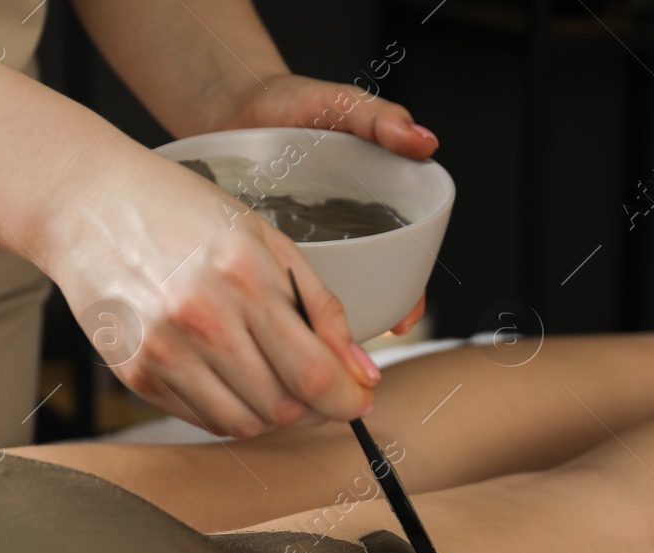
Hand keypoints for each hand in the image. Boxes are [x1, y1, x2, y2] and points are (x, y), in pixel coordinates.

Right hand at [39, 139, 382, 437]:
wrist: (88, 204)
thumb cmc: (180, 211)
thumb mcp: (264, 238)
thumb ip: (320, 306)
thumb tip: (362, 372)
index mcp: (244, 276)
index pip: (314, 373)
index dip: (347, 400)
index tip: (359, 400)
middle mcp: (202, 319)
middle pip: (284, 408)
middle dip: (311, 404)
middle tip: (311, 380)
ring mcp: (164, 351)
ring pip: (246, 424)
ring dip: (270, 411)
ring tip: (265, 371)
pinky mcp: (136, 374)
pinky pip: (204, 419)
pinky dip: (229, 407)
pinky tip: (225, 370)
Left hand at [219, 73, 432, 335]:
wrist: (229, 105)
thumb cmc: (288, 104)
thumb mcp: (336, 105)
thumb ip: (378, 118)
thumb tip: (424, 140)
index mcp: (368, 213)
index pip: (401, 265)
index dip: (406, 296)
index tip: (401, 319)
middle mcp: (339, 237)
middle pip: (364, 294)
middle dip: (362, 325)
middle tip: (352, 347)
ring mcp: (299, 251)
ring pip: (321, 304)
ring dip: (320, 330)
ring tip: (312, 346)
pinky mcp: (261, 257)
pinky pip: (276, 293)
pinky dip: (278, 314)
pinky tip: (270, 330)